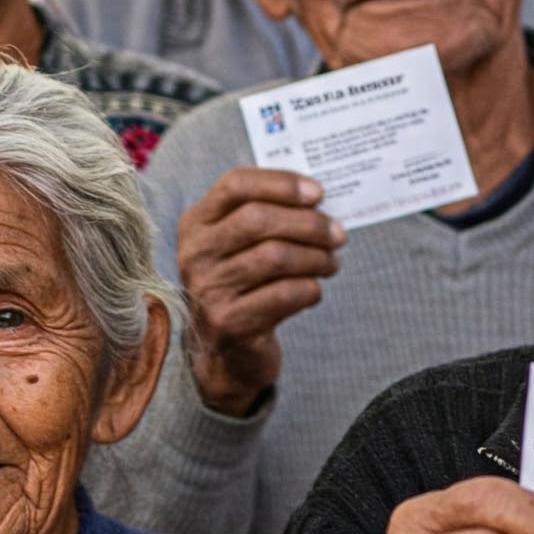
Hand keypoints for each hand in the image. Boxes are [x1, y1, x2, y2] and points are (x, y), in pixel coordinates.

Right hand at [176, 167, 345, 415]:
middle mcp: (195, 252)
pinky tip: (314, 290)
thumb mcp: (243, 244)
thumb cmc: (246, 283)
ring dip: (316, 258)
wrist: (227, 350)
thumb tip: (317, 198)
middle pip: (257, 219)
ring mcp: (207, 289)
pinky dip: (310, 289)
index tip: (318, 193)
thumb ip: (270, 214)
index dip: (281, 183)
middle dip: (308, 223)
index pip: (236, 184)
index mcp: (197, 222)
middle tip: (338, 234)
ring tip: (332, 263)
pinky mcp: (227, 323)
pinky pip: (283, 295)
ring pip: (274, 257)